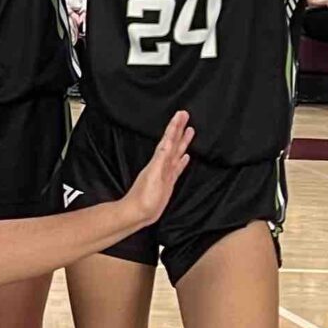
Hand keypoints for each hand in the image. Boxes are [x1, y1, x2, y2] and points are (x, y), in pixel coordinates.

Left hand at [120, 112, 193, 227]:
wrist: (137, 213)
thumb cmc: (144, 197)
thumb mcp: (153, 176)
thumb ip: (161, 160)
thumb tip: (167, 144)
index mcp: (158, 160)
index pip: (168, 139)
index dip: (174, 127)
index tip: (180, 114)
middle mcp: (162, 164)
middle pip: (173, 142)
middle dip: (179, 129)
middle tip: (185, 115)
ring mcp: (165, 173)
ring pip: (176, 153)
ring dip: (182, 142)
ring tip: (190, 130)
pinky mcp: (168, 182)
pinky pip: (177, 168)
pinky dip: (182, 161)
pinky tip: (186, 157)